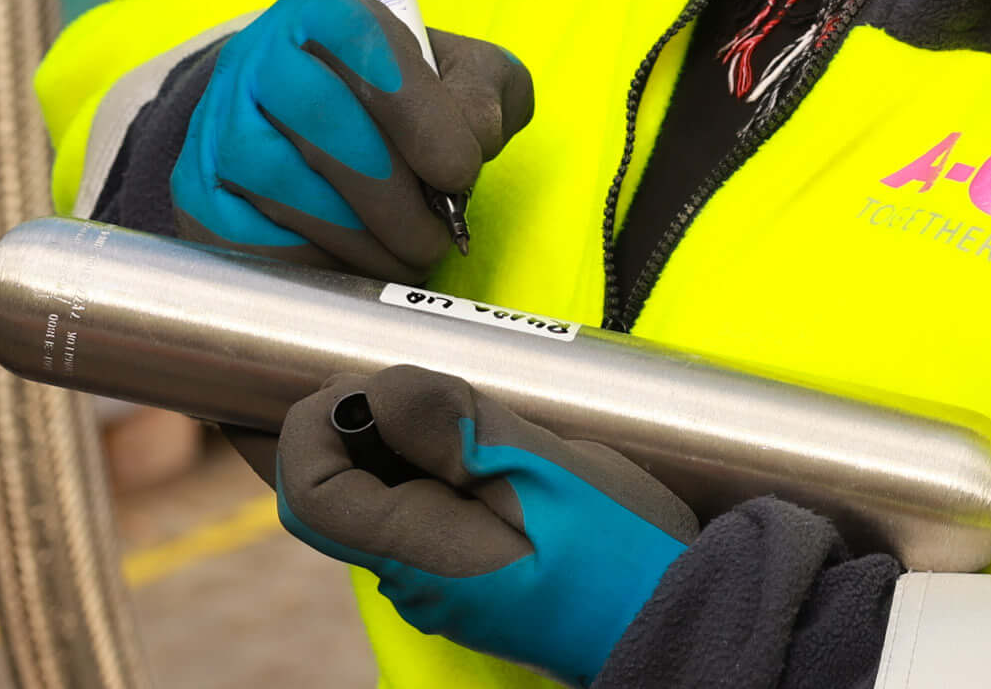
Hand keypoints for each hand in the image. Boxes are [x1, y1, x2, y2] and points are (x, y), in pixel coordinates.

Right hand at [172, 0, 533, 280]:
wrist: (310, 137)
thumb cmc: (402, 107)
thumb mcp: (461, 80)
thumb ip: (485, 93)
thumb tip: (474, 137)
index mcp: (321, 13)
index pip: (363, 43)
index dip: (419, 111)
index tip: (461, 170)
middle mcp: (255, 57)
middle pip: (319, 116)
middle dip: (392, 192)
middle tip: (438, 234)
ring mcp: (215, 126)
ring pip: (282, 183)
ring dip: (360, 237)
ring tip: (405, 253)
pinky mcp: (196, 195)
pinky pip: (252, 240)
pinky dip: (316, 265)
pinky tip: (355, 265)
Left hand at [276, 365, 695, 685]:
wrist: (682, 616)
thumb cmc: (624, 552)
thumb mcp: (546, 472)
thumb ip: (457, 429)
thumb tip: (376, 392)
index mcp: (418, 554)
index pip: (309, 487)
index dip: (312, 420)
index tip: (365, 377)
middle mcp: (412, 576)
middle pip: (332, 487)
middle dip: (349, 418)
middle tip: (404, 375)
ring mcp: (439, 578)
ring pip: (375, 492)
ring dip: (393, 435)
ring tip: (449, 402)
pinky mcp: (469, 569)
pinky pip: (418, 504)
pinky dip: (426, 458)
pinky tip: (474, 436)